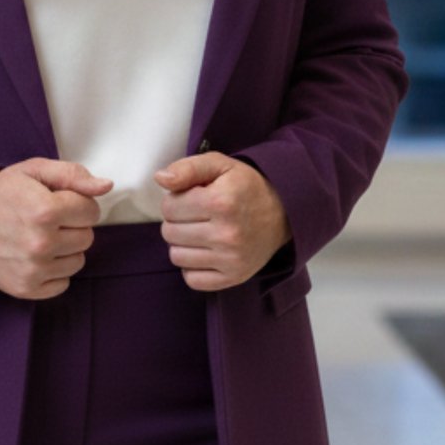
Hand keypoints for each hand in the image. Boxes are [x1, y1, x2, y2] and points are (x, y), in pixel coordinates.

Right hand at [0, 158, 111, 299]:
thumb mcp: (33, 171)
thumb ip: (73, 175)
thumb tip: (106, 186)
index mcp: (45, 210)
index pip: (91, 211)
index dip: (78, 202)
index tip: (60, 200)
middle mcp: (41, 243)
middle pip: (87, 237)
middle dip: (73, 225)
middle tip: (48, 218)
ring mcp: (33, 269)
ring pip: (78, 261)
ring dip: (65, 248)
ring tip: (41, 236)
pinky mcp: (26, 288)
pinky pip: (63, 283)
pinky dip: (54, 270)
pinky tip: (36, 255)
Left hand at [153, 153, 291, 291]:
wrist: (284, 213)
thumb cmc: (246, 186)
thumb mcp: (220, 165)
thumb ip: (187, 168)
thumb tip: (160, 178)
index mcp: (220, 202)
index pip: (168, 207)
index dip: (175, 200)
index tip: (192, 198)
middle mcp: (226, 234)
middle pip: (169, 232)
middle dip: (177, 221)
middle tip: (196, 215)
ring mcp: (231, 259)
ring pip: (176, 256)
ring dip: (182, 243)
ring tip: (200, 231)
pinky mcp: (234, 277)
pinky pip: (192, 279)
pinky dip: (192, 267)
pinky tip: (205, 251)